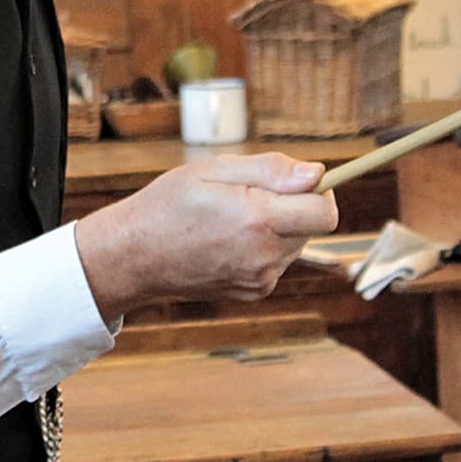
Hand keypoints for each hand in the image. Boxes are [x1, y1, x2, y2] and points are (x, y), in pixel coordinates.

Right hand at [74, 153, 338, 321]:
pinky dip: (264, 247)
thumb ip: (270, 170)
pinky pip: (277, 261)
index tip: (300, 179)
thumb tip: (317, 173)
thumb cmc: (169, 204)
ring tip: (232, 217)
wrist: (135, 256)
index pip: (325, 212)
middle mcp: (265, 256)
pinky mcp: (254, 292)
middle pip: (312, 226)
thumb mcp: (213, 169)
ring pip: (295, 243)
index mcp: (257, 220)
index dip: (320, 190)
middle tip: (248, 193)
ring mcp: (260, 279)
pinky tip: (229, 239)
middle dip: (293, 205)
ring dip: (278, 226)